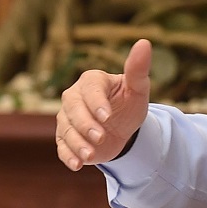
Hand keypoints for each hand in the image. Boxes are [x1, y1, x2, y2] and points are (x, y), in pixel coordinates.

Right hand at [55, 39, 151, 169]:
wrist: (122, 127)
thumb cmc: (129, 102)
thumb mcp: (138, 88)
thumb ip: (138, 68)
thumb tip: (144, 42)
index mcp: (91, 81)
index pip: (90, 90)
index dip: (96, 103)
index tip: (107, 116)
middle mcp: (74, 98)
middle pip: (73, 110)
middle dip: (85, 125)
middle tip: (99, 137)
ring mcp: (67, 119)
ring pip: (66, 130)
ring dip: (77, 143)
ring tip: (90, 155)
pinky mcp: (65, 138)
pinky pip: (62, 147)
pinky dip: (68, 156)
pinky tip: (77, 165)